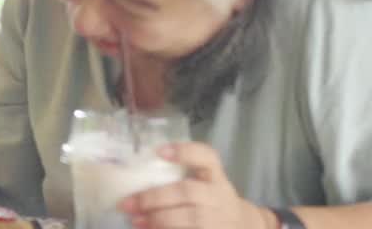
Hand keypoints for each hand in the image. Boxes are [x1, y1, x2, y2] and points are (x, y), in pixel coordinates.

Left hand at [118, 142, 271, 228]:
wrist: (243, 225)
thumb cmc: (212, 200)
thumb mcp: (205, 182)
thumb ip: (178, 177)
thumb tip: (132, 178)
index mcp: (215, 176)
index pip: (207, 157)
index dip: (185, 152)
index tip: (159, 151)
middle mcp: (219, 195)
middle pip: (188, 192)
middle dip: (155, 197)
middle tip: (128, 203)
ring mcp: (219, 218)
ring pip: (190, 218)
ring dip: (158, 219)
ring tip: (135, 220)